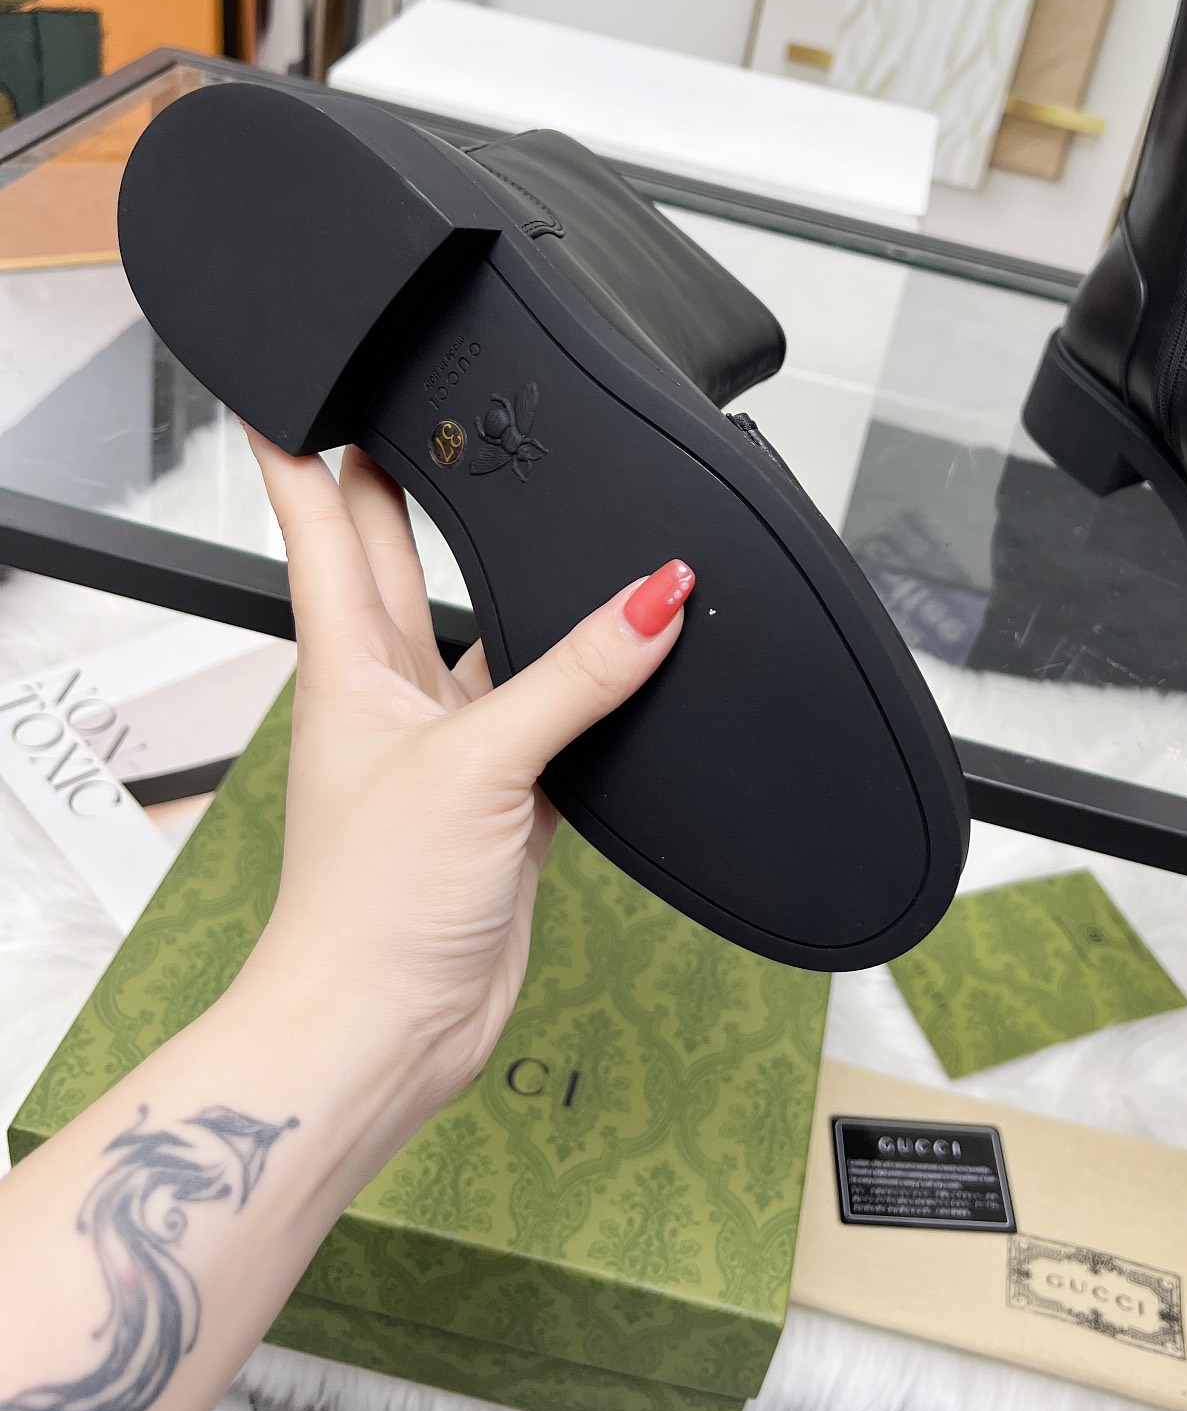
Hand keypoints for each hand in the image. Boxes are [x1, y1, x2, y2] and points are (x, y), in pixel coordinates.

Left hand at [239, 431, 693, 1120]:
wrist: (387, 1025)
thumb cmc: (370, 903)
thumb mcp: (476, 763)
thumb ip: (574, 675)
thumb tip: (656, 596)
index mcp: (348, 662)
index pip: (323, 527)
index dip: (309, 452)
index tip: (306, 384)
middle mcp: (391, 691)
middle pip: (400, 560)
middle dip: (412, 488)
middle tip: (435, 415)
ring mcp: (448, 744)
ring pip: (490, 634)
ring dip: (520, 588)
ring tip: (555, 519)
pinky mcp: (502, 796)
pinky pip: (551, 711)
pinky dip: (588, 682)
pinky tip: (623, 652)